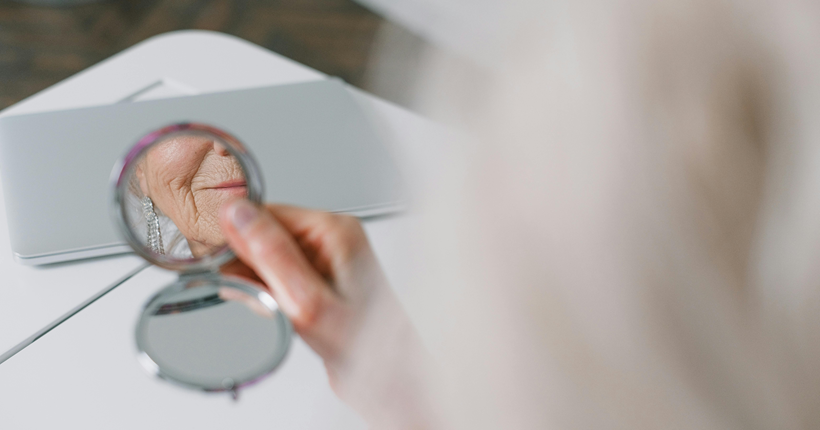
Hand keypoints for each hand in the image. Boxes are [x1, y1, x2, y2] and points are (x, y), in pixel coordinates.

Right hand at [219, 199, 435, 428]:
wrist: (391, 378)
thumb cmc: (365, 342)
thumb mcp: (306, 300)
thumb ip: (269, 253)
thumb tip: (236, 213)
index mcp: (333, 230)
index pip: (265, 211)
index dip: (237, 239)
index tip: (222, 266)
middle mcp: (331, 238)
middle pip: (263, 234)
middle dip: (249, 269)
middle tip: (261, 297)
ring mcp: (326, 259)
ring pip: (267, 259)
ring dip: (259, 286)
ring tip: (279, 310)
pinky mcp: (319, 280)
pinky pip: (278, 278)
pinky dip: (270, 297)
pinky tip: (282, 314)